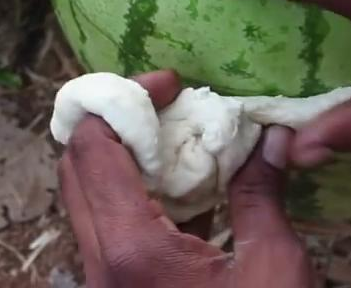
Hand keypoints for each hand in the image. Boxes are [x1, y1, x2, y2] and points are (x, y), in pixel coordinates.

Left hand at [59, 70, 315, 287]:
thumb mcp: (275, 269)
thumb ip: (261, 194)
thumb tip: (271, 137)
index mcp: (131, 251)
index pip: (92, 146)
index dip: (123, 98)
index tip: (171, 83)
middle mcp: (98, 266)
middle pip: (75, 167)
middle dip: (117, 124)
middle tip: (170, 106)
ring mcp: (100, 285)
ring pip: (85, 199)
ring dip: (124, 160)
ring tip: (181, 144)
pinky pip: (105, 230)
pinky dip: (133, 197)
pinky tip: (186, 194)